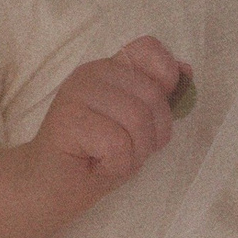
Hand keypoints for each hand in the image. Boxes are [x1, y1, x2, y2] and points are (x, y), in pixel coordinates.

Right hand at [31, 37, 188, 191]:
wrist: (51, 188)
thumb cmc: (97, 157)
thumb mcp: (138, 125)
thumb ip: (159, 97)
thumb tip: (186, 70)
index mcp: (110, 68)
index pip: (149, 49)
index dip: (166, 80)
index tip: (154, 116)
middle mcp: (91, 72)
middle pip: (152, 96)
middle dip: (153, 136)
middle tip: (128, 151)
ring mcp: (76, 93)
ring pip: (137, 120)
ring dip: (134, 153)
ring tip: (111, 159)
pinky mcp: (68, 119)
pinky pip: (118, 144)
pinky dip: (117, 165)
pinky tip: (96, 166)